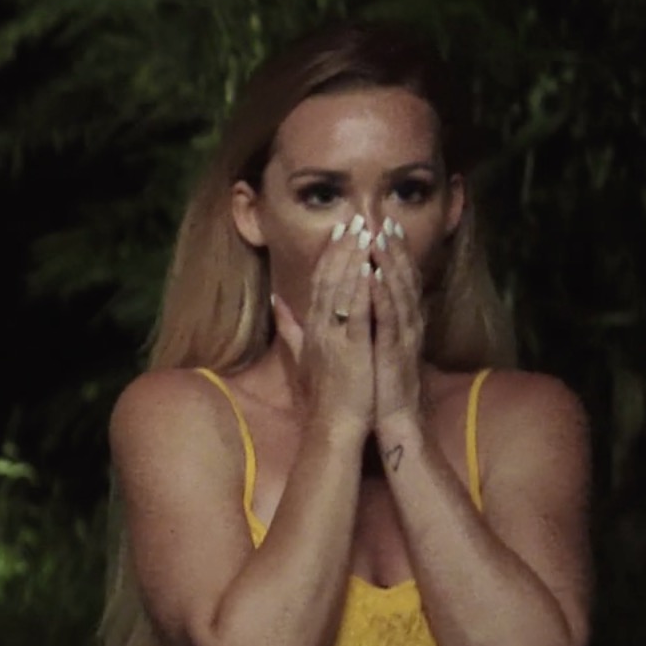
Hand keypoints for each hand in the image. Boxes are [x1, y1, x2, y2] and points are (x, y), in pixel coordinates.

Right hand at [273, 216, 375, 428]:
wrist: (334, 427)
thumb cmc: (325, 396)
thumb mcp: (303, 356)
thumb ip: (289, 327)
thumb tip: (275, 301)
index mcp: (311, 328)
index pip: (318, 283)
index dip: (329, 255)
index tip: (340, 231)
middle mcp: (318, 327)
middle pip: (328, 279)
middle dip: (342, 248)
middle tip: (354, 219)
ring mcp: (332, 336)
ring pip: (341, 289)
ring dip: (352, 259)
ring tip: (364, 232)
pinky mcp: (350, 347)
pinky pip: (355, 312)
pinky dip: (361, 288)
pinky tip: (370, 267)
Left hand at [369, 217, 428, 433]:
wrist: (390, 418)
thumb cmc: (378, 383)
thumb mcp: (369, 346)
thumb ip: (362, 321)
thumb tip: (350, 301)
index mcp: (397, 321)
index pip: (395, 280)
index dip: (390, 253)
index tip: (380, 226)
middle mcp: (406, 323)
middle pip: (402, 279)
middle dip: (393, 250)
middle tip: (383, 221)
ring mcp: (403, 336)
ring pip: (397, 292)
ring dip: (389, 264)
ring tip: (380, 238)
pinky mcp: (395, 350)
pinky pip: (388, 318)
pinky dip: (381, 295)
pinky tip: (373, 276)